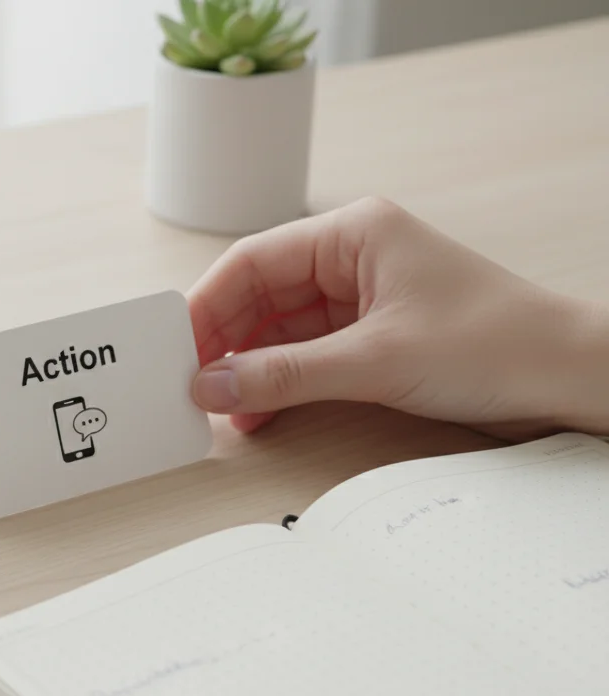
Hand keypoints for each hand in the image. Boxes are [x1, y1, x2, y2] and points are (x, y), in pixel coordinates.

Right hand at [186, 197, 608, 438]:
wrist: (573, 378)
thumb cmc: (499, 343)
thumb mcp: (377, 360)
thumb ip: (286, 374)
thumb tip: (213, 384)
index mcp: (353, 234)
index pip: (253, 261)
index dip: (208, 306)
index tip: (177, 347)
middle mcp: (352, 259)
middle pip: (260, 296)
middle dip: (224, 342)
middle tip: (189, 384)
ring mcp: (362, 299)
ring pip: (279, 329)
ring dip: (249, 368)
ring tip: (220, 407)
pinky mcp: (372, 337)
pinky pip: (306, 355)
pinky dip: (279, 383)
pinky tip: (256, 411)